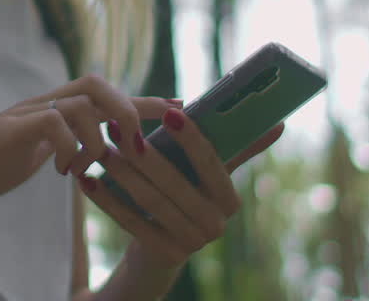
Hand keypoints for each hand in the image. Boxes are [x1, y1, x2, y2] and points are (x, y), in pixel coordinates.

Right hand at [0, 75, 180, 204]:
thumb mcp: (36, 156)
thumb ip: (63, 147)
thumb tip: (95, 153)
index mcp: (52, 110)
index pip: (104, 95)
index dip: (142, 100)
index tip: (179, 108)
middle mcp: (42, 103)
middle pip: (97, 84)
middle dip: (128, 108)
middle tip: (140, 144)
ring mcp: (25, 112)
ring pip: (81, 101)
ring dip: (101, 135)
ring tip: (102, 162)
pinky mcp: (10, 128)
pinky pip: (54, 122)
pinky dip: (71, 146)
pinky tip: (66, 171)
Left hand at [79, 108, 284, 267]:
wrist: (161, 250)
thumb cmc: (185, 197)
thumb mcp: (208, 176)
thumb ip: (237, 149)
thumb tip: (279, 123)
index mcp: (229, 200)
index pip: (213, 163)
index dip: (192, 138)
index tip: (171, 113)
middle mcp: (216, 225)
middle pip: (174, 182)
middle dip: (143, 152)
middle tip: (117, 126)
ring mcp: (190, 243)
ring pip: (149, 199)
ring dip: (121, 171)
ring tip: (100, 147)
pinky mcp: (163, 255)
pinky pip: (130, 221)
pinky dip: (107, 199)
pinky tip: (88, 179)